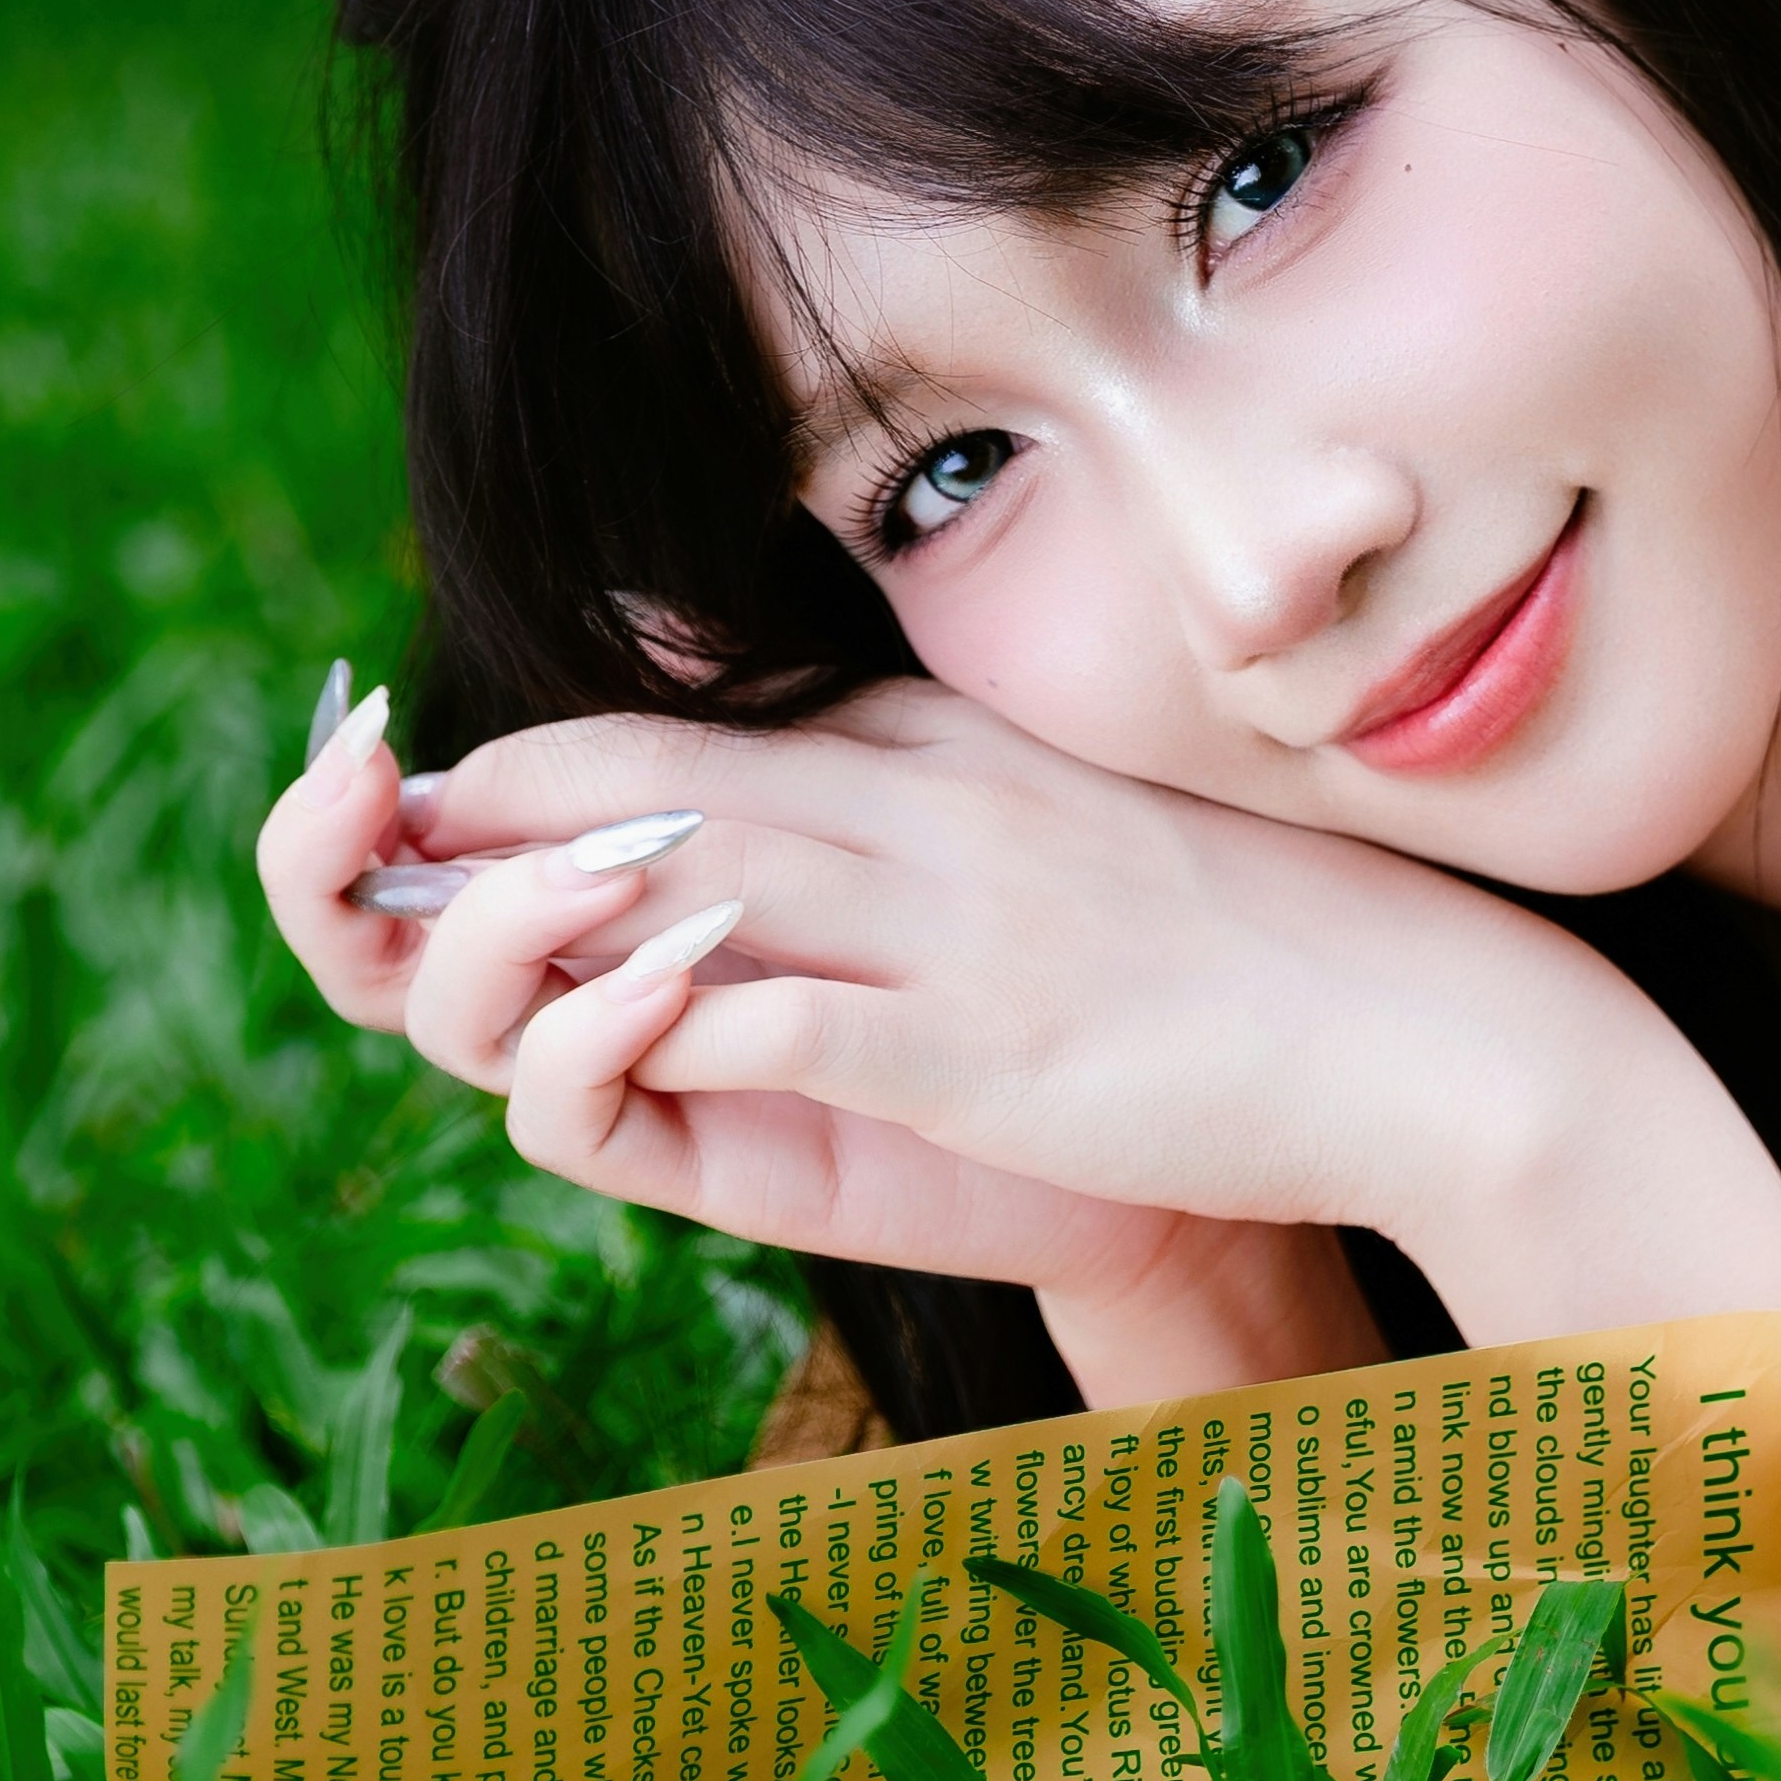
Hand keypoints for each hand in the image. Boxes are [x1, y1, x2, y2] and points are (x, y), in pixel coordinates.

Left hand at [254, 678, 1780, 1339]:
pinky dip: (673, 1024)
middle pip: (640, 788)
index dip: (518, 767)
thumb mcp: (1062, 839)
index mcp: (940, 763)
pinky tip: (603, 1047)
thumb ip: (917, 803)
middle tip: (350, 851)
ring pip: (683, 885)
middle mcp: (928, 811)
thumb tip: (779, 799)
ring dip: (536, 925)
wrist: (1429, 1024)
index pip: (679, 733)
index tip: (410, 796)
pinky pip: (786, 1016)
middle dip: (477, 824)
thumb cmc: (1244, 955)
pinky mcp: (986, 1036)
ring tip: (441, 960)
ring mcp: (955, 919)